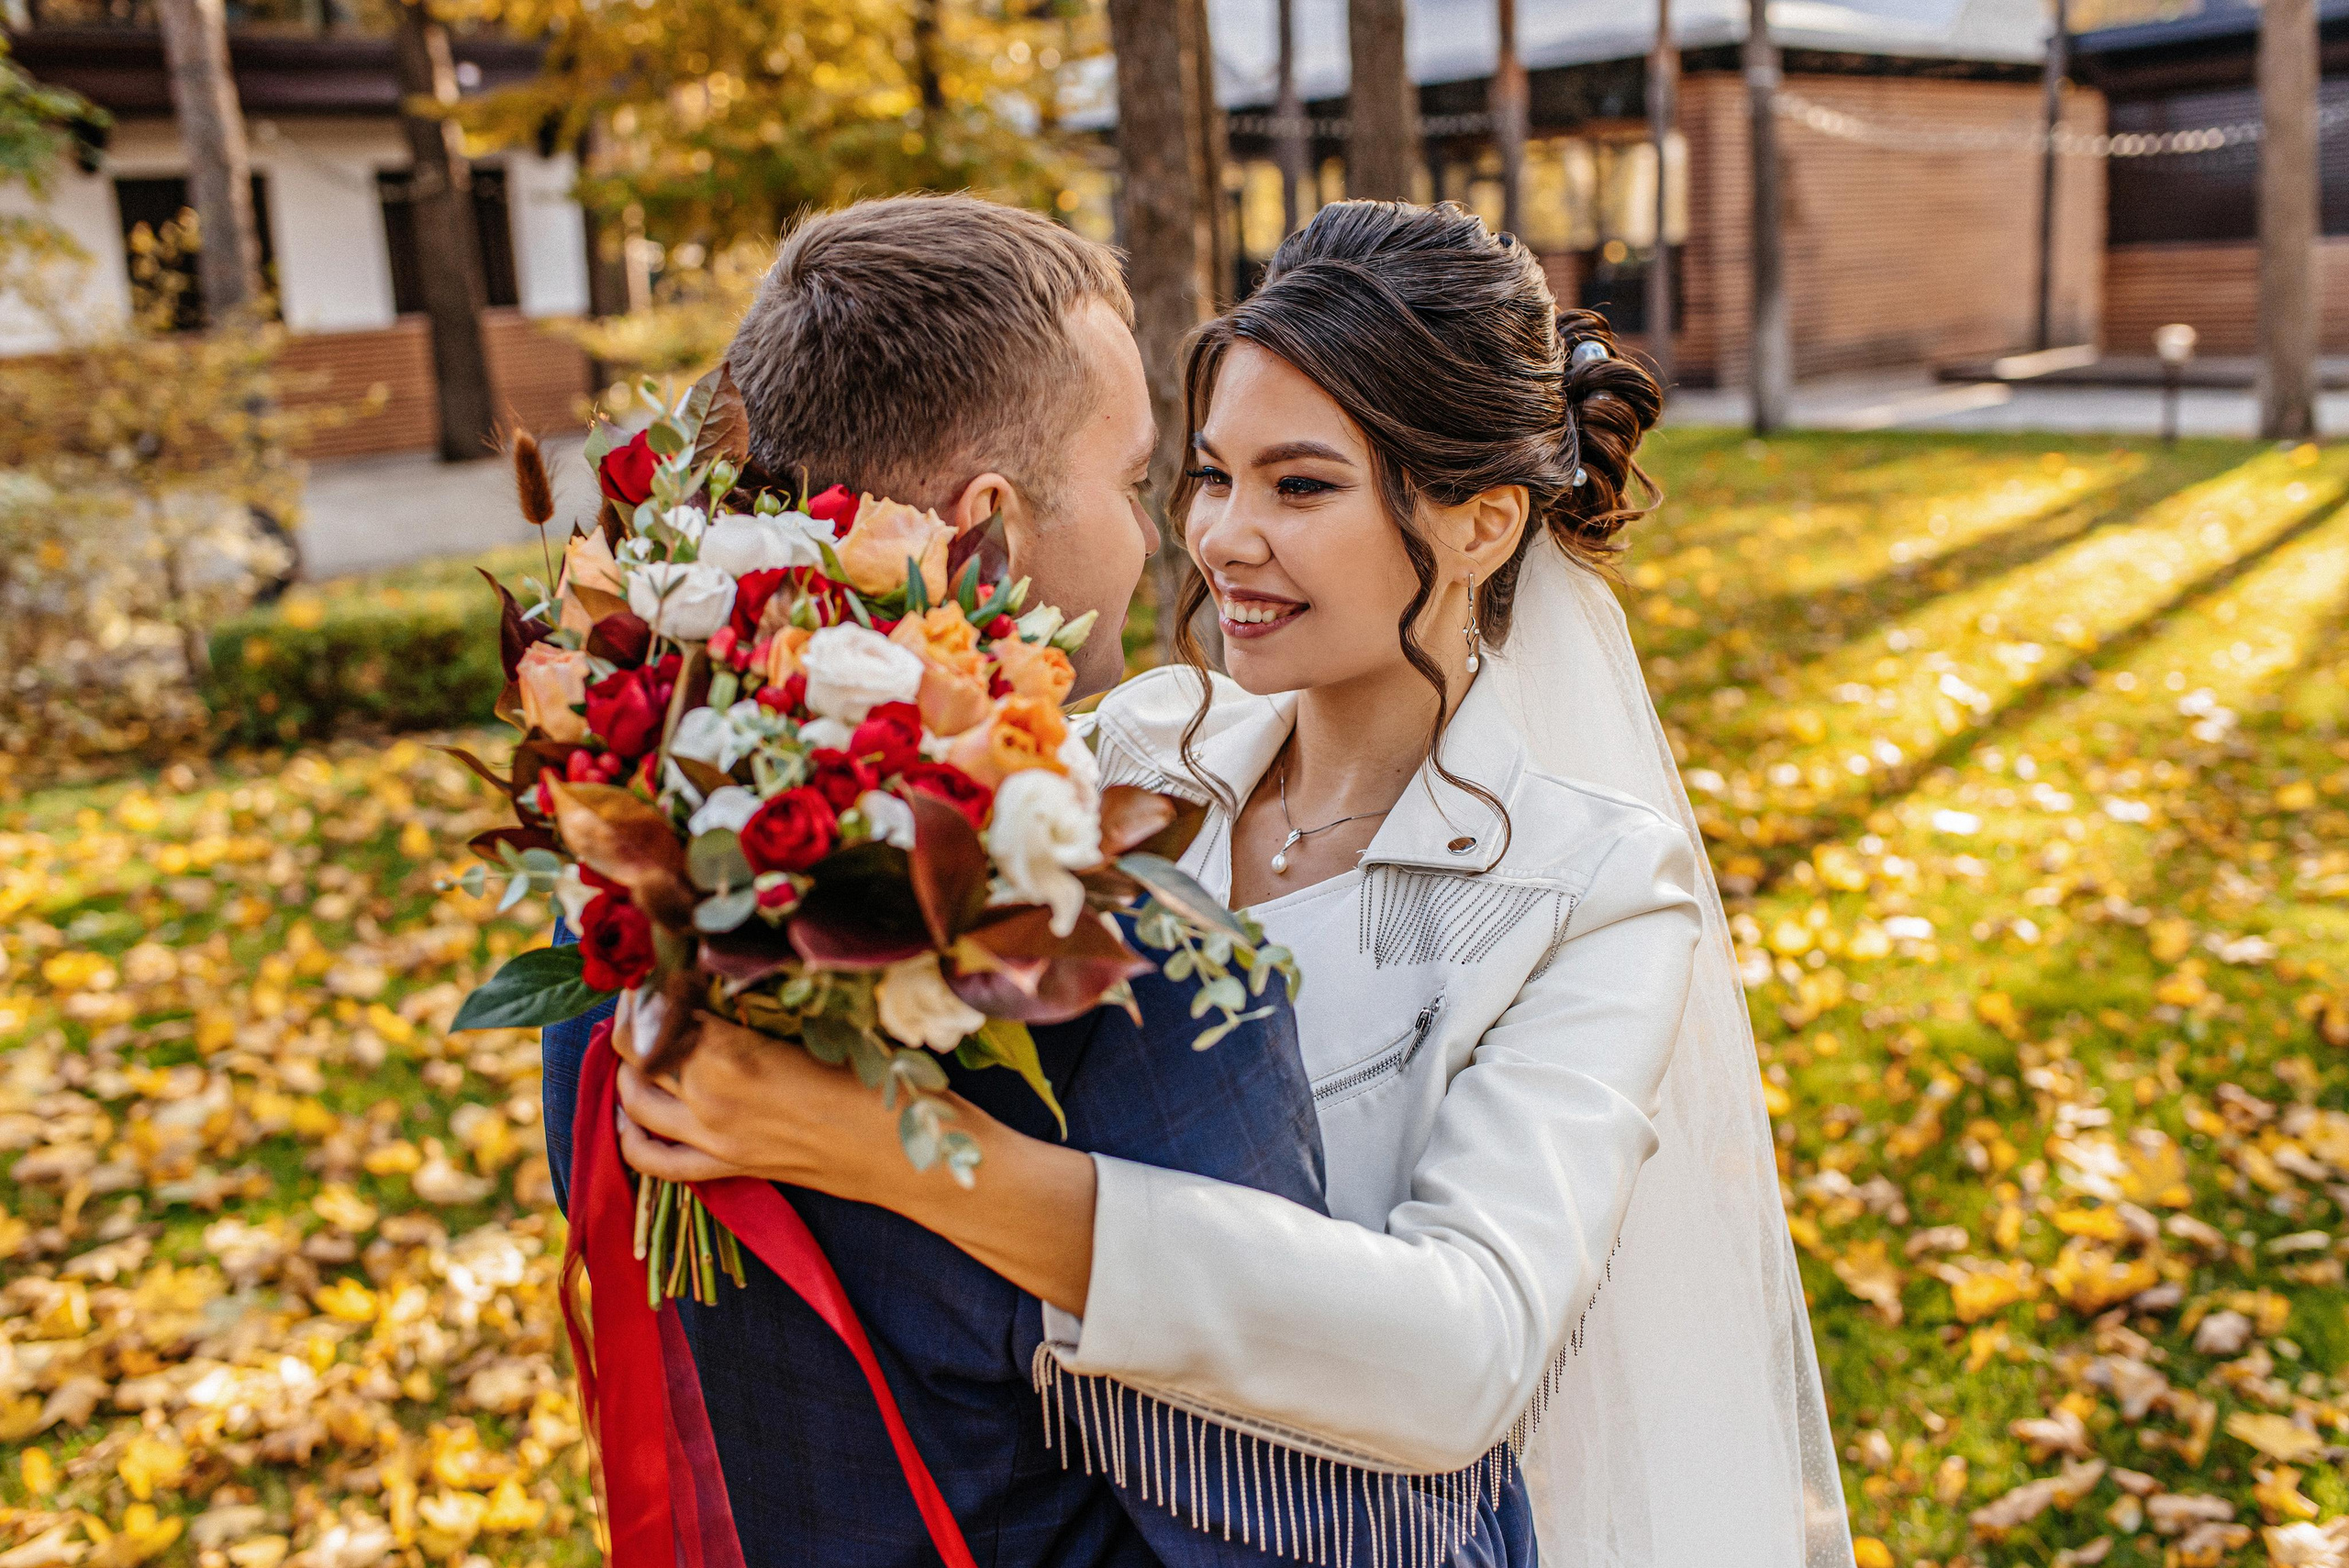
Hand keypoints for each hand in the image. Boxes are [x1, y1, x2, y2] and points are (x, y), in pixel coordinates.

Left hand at [612, 1008, 957, 1205]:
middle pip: (636, 1051)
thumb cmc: (884, 1082)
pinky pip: (656, 1161)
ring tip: (641, 1040)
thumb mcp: (825, 1026)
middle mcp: (710, 1100)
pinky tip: (634, 1116)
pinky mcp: (729, 1168)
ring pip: (635, 1101)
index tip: (658, 955)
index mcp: (732, 1057)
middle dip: (635, 1014)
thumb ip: (765, 1007)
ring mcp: (714, 1140)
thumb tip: (730, 976)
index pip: (660, 1010)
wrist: (912, 1159)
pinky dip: (633, 1136)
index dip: (649, 979)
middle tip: (648, 988)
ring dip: (627, 1067)